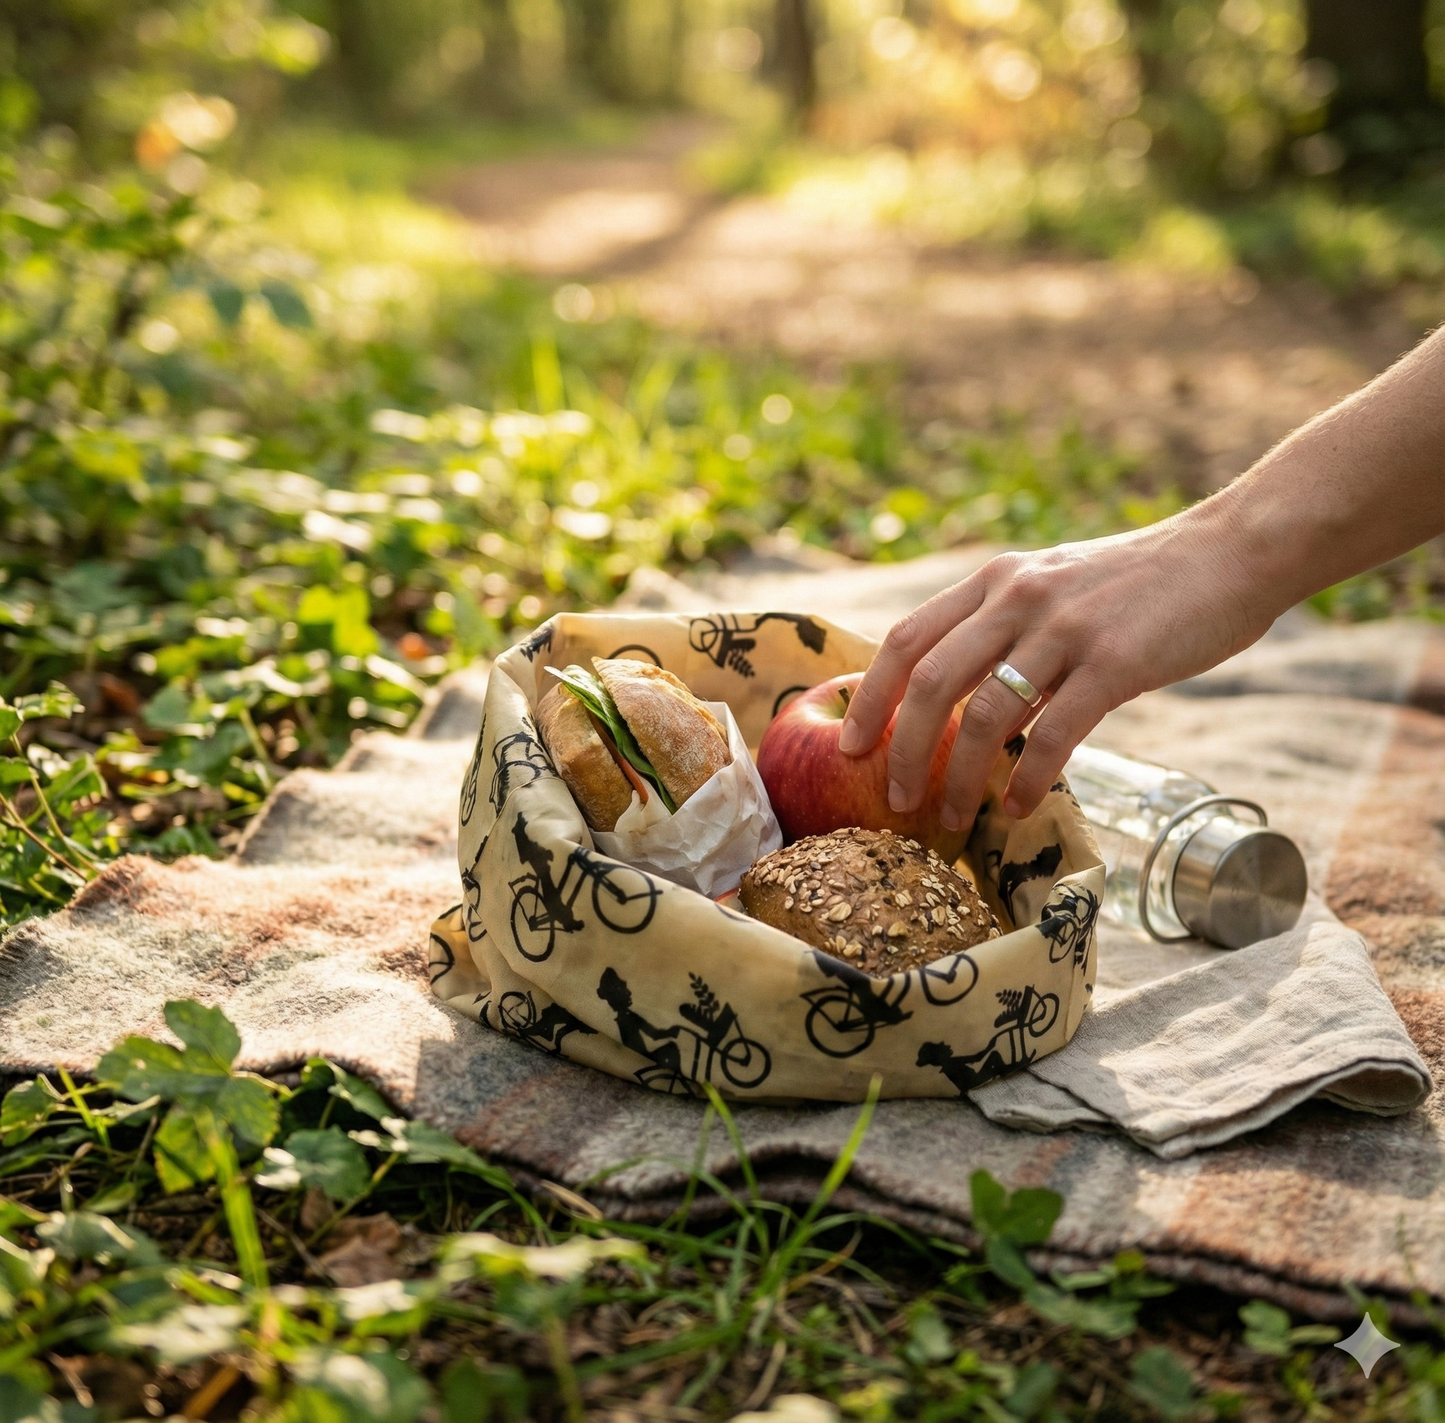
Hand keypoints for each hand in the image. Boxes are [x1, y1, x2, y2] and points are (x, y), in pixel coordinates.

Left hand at [836, 514, 1272, 831]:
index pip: (906, 639)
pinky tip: (1019, 808)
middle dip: (901, 749)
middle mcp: (1017, 598)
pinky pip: (1052, 736)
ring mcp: (1064, 630)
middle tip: (895, 798)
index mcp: (994, 580)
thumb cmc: (1138, 583)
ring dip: (959, 777)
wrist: (1230, 552)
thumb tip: (959, 702)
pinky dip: (1028, 781)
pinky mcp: (1114, 664)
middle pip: (928, 683)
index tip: (849, 744)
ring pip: (983, 717)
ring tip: (952, 816)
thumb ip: (1003, 627)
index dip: (868, 696)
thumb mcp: (1053, 584)